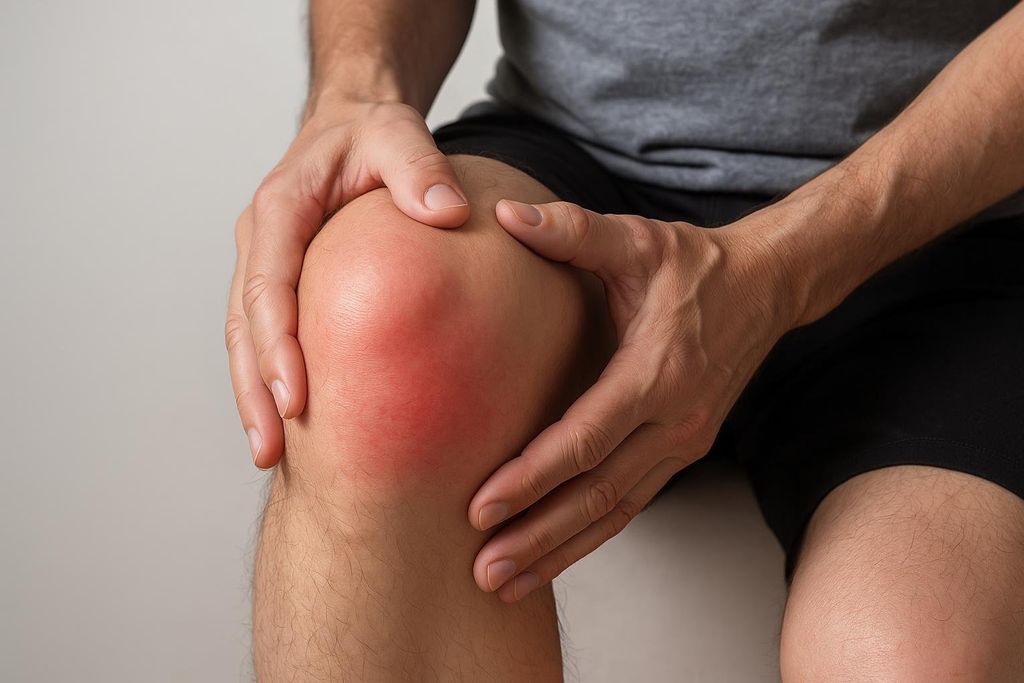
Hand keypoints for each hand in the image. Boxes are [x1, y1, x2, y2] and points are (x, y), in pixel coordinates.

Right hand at [226, 100, 470, 467]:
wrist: (350, 122)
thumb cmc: (372, 131)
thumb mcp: (398, 134)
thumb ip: (419, 168)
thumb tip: (447, 213)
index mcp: (281, 209)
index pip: (270, 284)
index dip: (277, 344)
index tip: (295, 397)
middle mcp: (260, 239)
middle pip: (245, 324)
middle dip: (254, 389)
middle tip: (271, 449)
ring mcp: (264, 262)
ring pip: (244, 338)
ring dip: (252, 395)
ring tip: (268, 454)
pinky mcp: (280, 279)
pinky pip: (264, 334)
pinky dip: (267, 378)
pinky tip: (286, 422)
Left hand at [469, 199, 798, 600]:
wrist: (767, 288)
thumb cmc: (696, 264)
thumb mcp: (638, 239)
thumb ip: (572, 231)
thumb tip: (506, 213)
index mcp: (657, 372)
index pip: (585, 439)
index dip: (532, 477)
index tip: (481, 508)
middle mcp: (675, 421)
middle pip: (598, 495)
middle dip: (537, 536)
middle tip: (483, 571)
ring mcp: (683, 444)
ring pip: (615, 513)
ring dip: (560, 551)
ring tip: (505, 584)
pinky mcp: (682, 451)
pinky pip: (631, 506)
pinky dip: (590, 537)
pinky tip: (552, 556)